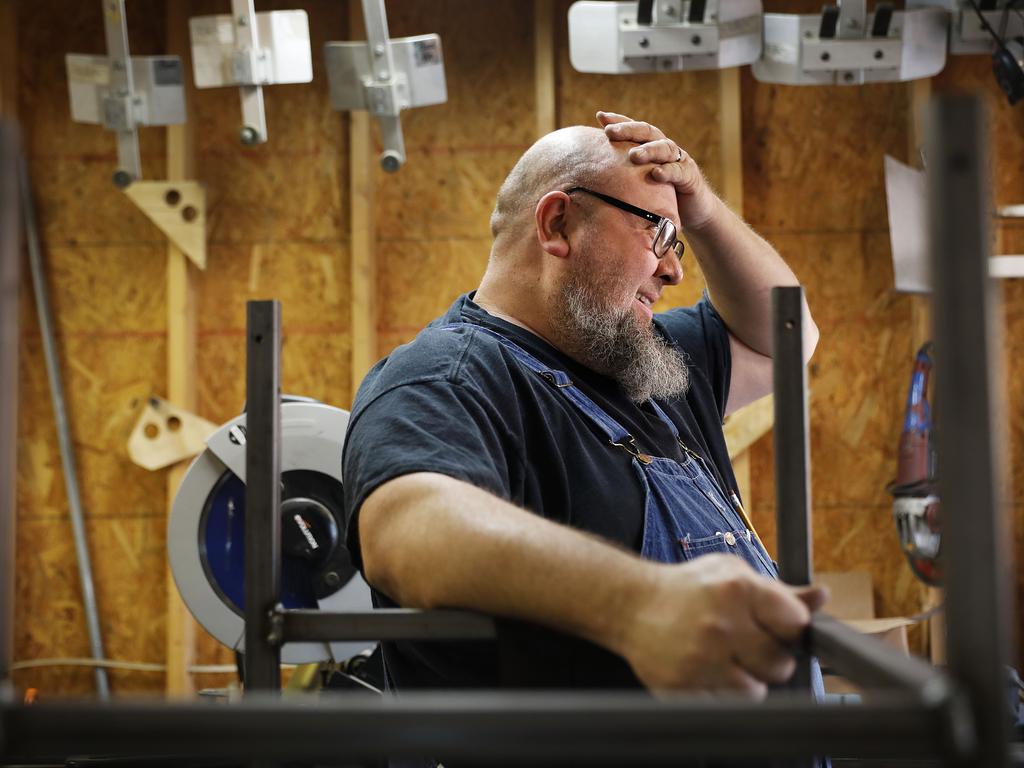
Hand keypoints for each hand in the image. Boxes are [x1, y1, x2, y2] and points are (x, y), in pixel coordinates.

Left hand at [597, 110, 719, 229]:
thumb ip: (623, 175)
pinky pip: (678, 171)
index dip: (619, 121)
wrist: (693, 209)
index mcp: (651, 146)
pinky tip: (656, 174)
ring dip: (648, 150)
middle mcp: (665, 148)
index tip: (600, 116)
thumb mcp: (640, 182)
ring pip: (664, 148)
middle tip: (610, 132)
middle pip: (647, 132)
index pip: (634, 129)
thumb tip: (592, 176)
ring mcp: (679, 160)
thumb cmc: (661, 195)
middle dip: (628, 130)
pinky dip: (668, 171)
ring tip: (633, 155)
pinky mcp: (690, 176)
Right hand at [619, 554, 827, 698]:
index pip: (795, 624)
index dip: (789, 629)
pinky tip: (705, 671)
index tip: (776, 628)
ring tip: (724, 660)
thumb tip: (822, 597)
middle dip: (768, 658)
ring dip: (745, 680)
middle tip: (746, 645)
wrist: (630, 604)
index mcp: (737, 589)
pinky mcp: (683, 687)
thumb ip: (779, 591)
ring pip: (754, 692)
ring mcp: (700, 659)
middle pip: (779, 665)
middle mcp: (720, 625)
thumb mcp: (732, 575)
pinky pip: (724, 706)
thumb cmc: (688, 588)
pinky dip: (719, 694)